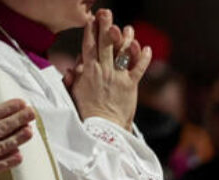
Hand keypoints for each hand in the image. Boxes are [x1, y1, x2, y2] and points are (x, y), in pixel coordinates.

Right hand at [70, 10, 150, 129]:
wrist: (103, 126)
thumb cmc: (88, 111)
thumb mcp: (75, 92)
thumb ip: (73, 78)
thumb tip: (71, 68)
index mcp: (88, 70)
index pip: (88, 46)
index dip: (90, 32)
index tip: (91, 21)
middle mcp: (104, 70)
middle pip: (105, 44)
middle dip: (106, 27)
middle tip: (107, 13)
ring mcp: (118, 76)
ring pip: (122, 52)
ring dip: (126, 39)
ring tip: (129, 28)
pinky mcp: (130, 85)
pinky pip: (138, 68)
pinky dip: (144, 58)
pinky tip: (147, 48)